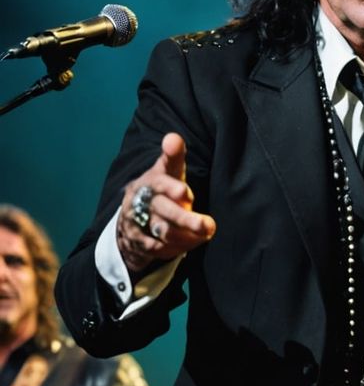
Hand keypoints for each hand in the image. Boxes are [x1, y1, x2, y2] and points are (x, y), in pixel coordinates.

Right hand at [117, 133, 215, 275]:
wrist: (133, 216)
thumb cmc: (160, 188)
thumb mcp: (167, 171)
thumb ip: (173, 156)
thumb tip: (173, 137)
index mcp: (150, 182)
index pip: (158, 183)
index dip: (171, 188)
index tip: (186, 193)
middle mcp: (141, 202)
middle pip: (163, 211)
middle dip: (185, 219)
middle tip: (208, 225)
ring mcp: (138, 223)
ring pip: (162, 232)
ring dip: (185, 236)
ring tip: (206, 233)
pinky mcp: (139, 242)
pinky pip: (157, 249)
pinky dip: (176, 248)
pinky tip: (191, 243)